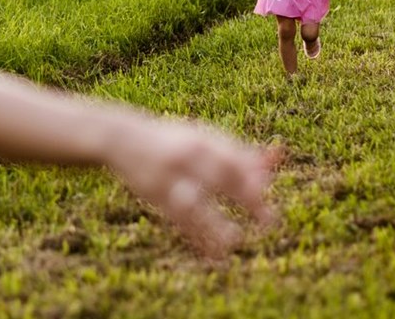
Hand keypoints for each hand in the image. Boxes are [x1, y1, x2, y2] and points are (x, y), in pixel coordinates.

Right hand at [111, 119, 280, 256]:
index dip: (253, 175)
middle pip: (221, 177)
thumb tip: (273, 163)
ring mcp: (169, 179)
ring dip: (214, 224)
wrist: (122, 138)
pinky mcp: (157, 197)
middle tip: (270, 220)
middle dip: (246, 198)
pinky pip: (181, 221)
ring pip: (195, 203)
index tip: (269, 190)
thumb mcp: (201, 138)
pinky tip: (216, 256)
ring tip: (234, 242)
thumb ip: (235, 151)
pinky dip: (198, 238)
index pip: (234, 159)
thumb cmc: (172, 140)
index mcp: (201, 141)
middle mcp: (186, 158)